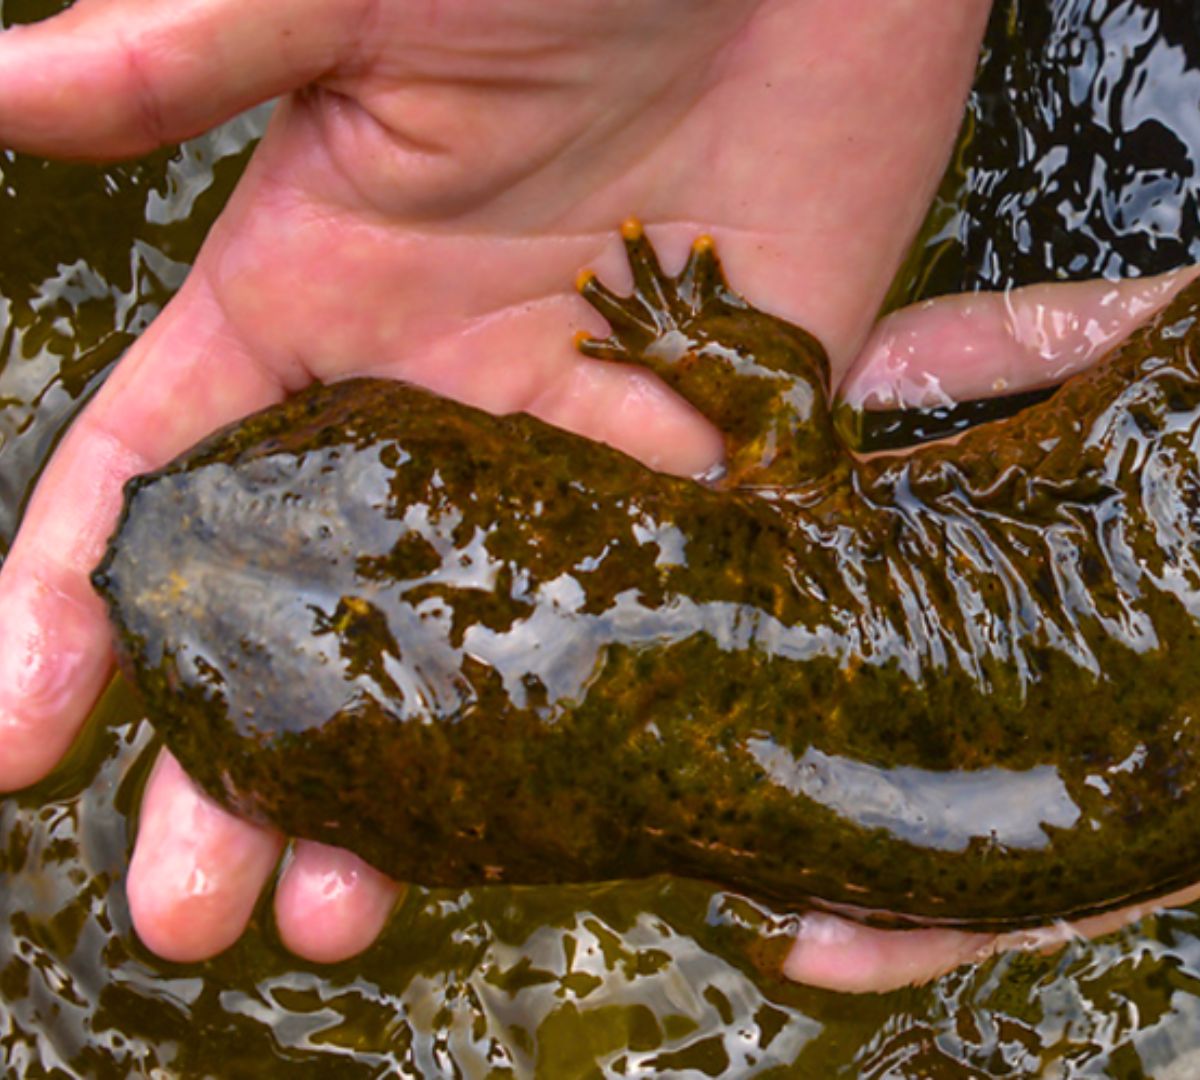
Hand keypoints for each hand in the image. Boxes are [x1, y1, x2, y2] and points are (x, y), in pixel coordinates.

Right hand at [0, 0, 991, 962]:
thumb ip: (199, 54)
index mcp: (306, 299)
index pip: (150, 484)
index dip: (66, 613)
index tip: (15, 738)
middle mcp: (426, 400)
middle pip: (304, 620)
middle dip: (233, 764)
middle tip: (192, 903)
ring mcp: (572, 448)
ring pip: (466, 656)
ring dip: (405, 791)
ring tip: (343, 917)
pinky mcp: (716, 465)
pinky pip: (645, 620)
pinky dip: (597, 727)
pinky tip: (560, 834)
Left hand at [788, 137, 1199, 1076]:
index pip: (1114, 851)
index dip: (973, 911)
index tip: (822, 948)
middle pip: (1032, 700)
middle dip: (886, 748)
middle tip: (725, 778)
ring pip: (1037, 530)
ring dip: (907, 552)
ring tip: (760, 579)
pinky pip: (1097, 351)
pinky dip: (993, 355)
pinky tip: (876, 370)